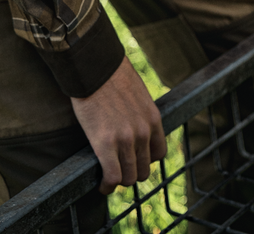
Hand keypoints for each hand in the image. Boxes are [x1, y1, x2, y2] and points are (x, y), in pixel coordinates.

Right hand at [71, 56, 166, 193]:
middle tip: (118, 169)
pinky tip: (101, 184)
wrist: (95, 68)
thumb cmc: (112, 77)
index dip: (145, 160)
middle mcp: (143, 132)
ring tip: (108, 179)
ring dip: (118, 180)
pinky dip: (107, 185)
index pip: (159, 154)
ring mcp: (125, 139)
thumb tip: (135, 127)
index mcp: (153, 119)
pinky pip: (112, 176)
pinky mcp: (105, 143)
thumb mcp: (138, 95)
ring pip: (128, 177)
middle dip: (131, 172)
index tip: (134, 160)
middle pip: (143, 169)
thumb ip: (140, 115)